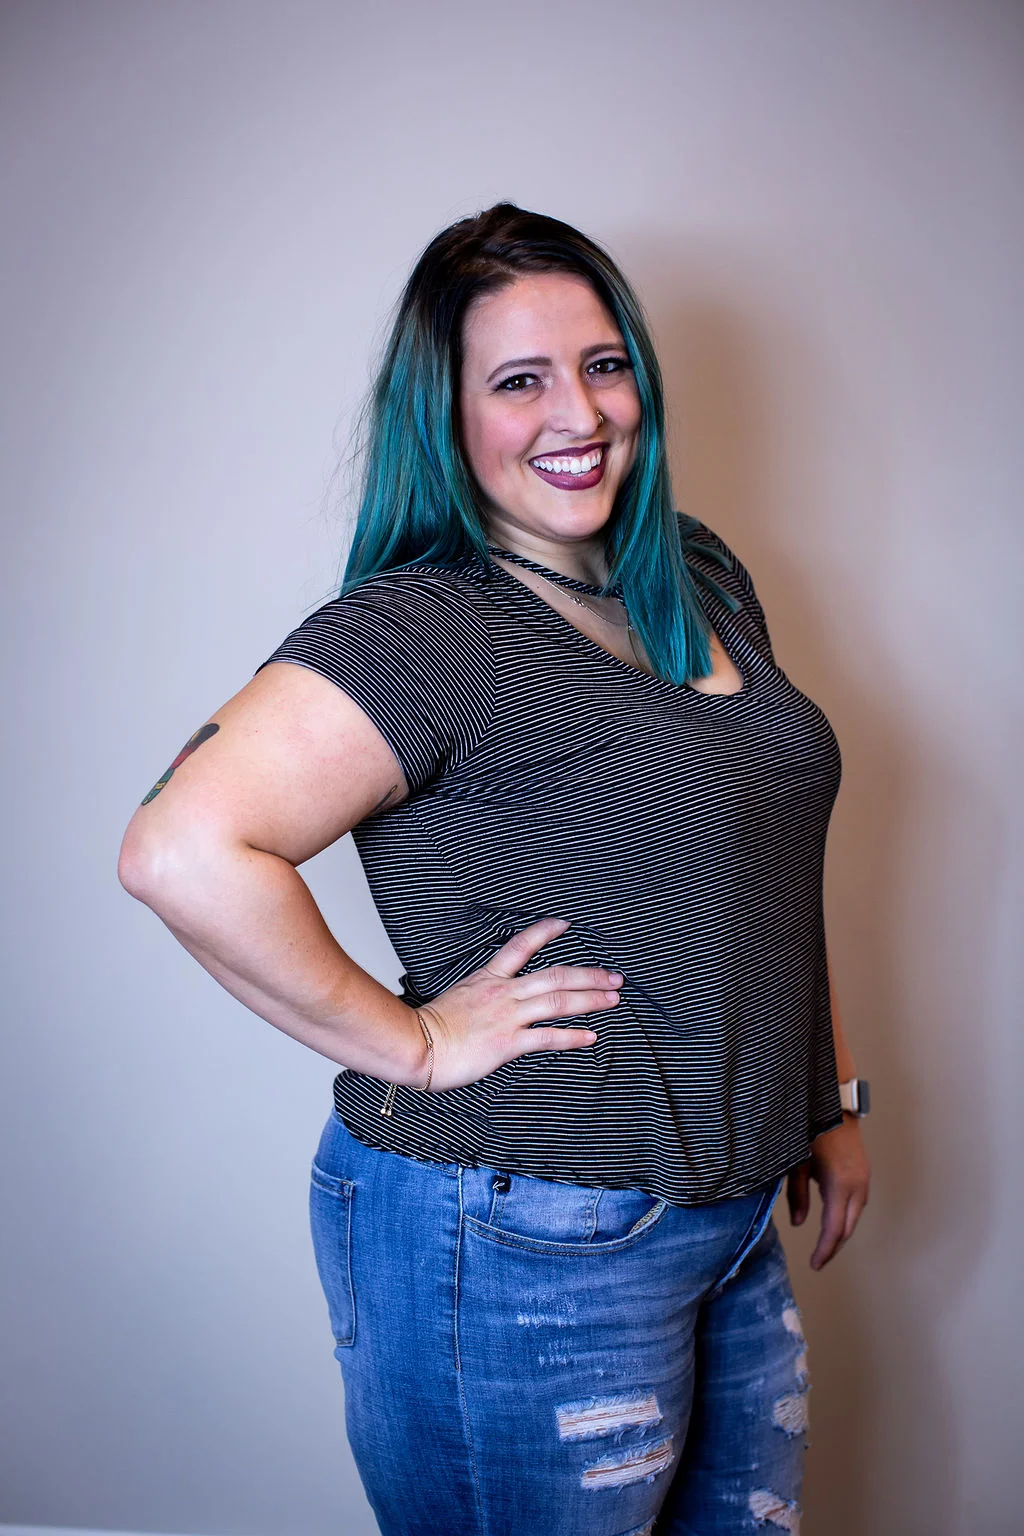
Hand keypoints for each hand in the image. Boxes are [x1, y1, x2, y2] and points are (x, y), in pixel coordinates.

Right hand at [417, 917, 619, 1092]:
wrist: (416, 1044)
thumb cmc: (429, 1026)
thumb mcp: (457, 997)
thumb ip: (481, 996)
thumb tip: (494, 1002)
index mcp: (489, 978)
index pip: (521, 946)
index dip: (545, 932)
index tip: (565, 924)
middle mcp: (503, 993)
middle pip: (555, 975)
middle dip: (589, 975)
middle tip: (614, 977)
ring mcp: (507, 1016)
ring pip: (558, 1001)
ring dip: (590, 999)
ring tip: (612, 999)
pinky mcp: (508, 1042)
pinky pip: (548, 1037)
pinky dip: (572, 1036)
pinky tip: (591, 1036)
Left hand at [786, 1115, 869, 1269]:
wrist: (833, 1103)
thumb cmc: (811, 1130)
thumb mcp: (797, 1163)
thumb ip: (797, 1194)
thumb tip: (799, 1224)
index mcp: (840, 1184)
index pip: (834, 1229)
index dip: (824, 1249)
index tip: (814, 1264)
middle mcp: (858, 1185)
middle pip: (848, 1227)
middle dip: (833, 1246)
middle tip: (818, 1260)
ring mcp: (864, 1178)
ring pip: (854, 1216)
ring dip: (841, 1232)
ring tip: (824, 1245)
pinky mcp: (864, 1172)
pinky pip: (857, 1203)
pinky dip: (845, 1216)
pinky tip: (833, 1220)